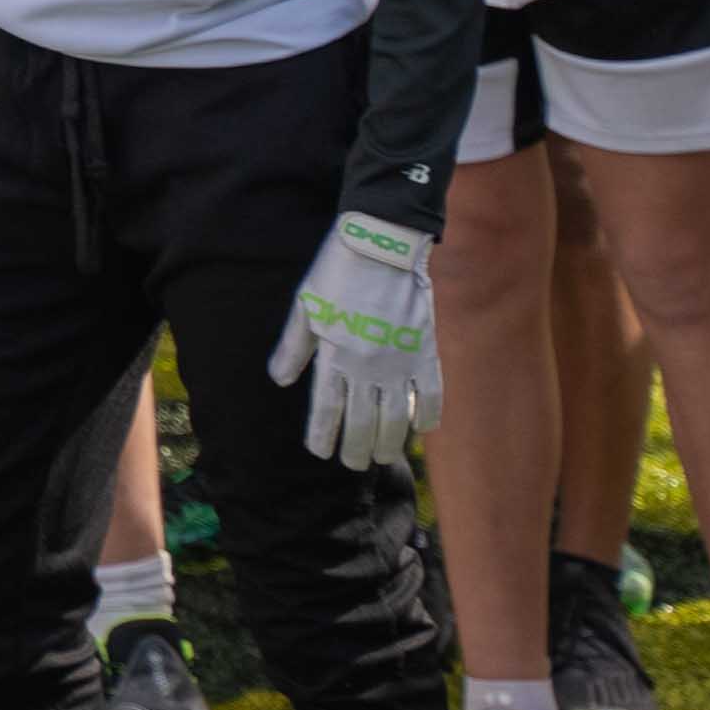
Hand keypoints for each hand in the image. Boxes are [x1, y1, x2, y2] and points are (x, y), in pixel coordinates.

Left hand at [266, 213, 440, 469]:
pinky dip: (427, 415)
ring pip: (396, 416)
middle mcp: (366, 365)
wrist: (382, 245)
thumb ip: (294, 347)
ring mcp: (399, 361)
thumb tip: (279, 380)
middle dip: (357, 447)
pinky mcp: (425, 351)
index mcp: (334, 355)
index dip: (323, 434)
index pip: (327, 408)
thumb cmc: (336, 272)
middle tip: (354, 464)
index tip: (320, 452)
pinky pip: (430, 393)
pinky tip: (421, 430)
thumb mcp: (305, 306)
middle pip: (362, 420)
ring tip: (383, 456)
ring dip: (389, 441)